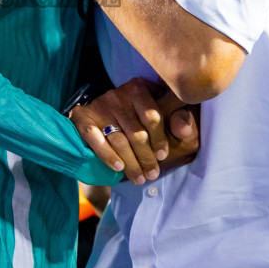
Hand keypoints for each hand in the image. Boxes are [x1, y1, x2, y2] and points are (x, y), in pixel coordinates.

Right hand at [71, 78, 200, 183]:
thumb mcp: (157, 114)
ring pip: (119, 140)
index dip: (159, 139)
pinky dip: (108, 155)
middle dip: (146, 158)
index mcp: (138, 89)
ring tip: (139, 178)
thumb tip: (185, 127)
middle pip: (136, 133)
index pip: (152, 116)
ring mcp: (99, 106)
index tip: (163, 156)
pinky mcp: (83, 118)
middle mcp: (117, 95)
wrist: (95, 117)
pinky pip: (96, 140)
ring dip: (131, 163)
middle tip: (152, 175)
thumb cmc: (134, 118)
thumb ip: (176, 119)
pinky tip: (118, 168)